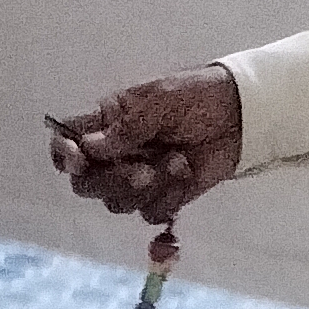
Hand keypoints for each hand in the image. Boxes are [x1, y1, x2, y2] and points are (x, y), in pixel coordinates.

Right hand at [48, 68, 242, 227]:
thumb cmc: (199, 95)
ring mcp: (136, 177)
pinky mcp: (161, 196)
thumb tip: (90, 148)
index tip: (80, 160)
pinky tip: (186, 174)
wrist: (243, 115)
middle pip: (85, 183)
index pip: (66, 141)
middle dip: (112, 181)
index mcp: (106, 121)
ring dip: (148, 188)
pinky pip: (149, 213)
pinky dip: (168, 198)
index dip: (64, 154)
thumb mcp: (162, 99)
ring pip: (116, 202)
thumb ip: (127, 126)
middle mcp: (114, 153)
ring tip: (179, 160)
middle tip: (144, 171)